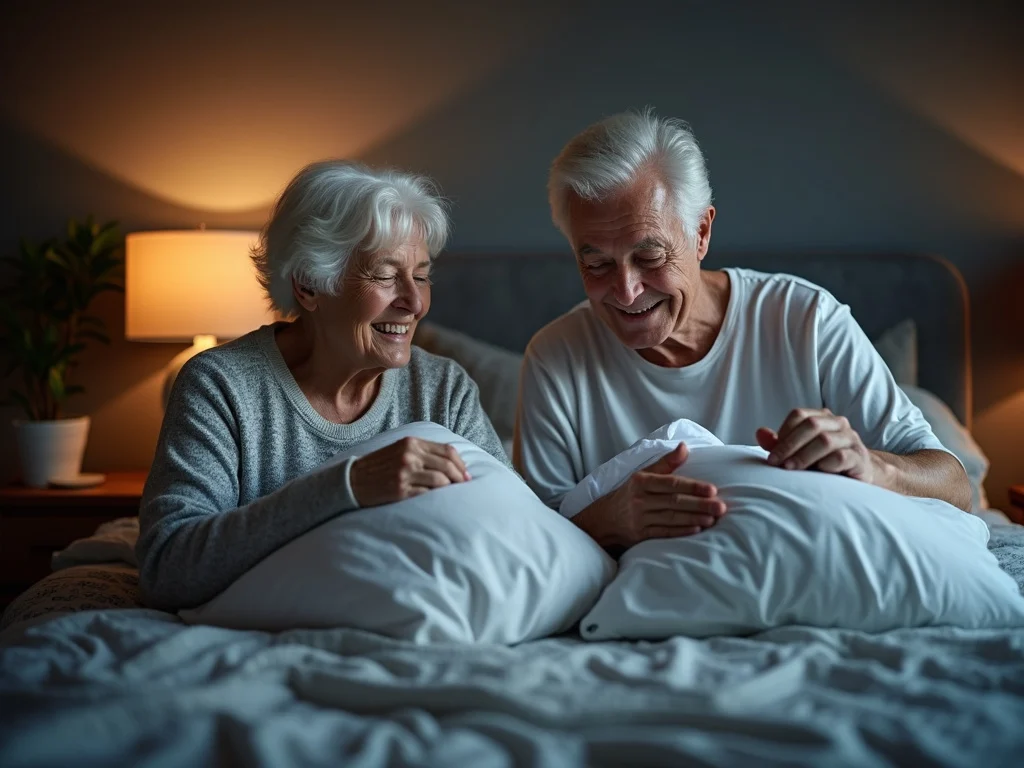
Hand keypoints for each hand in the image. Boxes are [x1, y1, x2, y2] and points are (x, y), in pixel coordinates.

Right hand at [350, 437, 470, 506]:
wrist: (353, 480)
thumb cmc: (380, 466)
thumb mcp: (400, 450)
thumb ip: (423, 452)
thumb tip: (452, 462)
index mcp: (411, 442)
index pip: (447, 451)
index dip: (461, 463)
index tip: (466, 474)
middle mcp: (409, 455)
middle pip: (447, 465)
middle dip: (461, 477)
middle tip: (465, 485)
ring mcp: (405, 473)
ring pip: (440, 480)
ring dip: (450, 488)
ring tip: (453, 493)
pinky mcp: (400, 490)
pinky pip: (427, 493)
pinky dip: (436, 496)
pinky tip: (438, 499)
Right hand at [603, 443, 725, 547]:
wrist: (605, 518)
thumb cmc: (631, 493)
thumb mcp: (643, 474)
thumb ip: (666, 463)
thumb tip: (684, 447)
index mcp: (642, 481)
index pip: (671, 483)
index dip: (692, 486)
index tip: (712, 489)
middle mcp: (640, 499)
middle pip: (674, 502)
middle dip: (699, 504)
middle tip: (721, 507)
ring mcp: (639, 518)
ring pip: (671, 518)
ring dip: (694, 518)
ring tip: (713, 519)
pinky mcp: (640, 535)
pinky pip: (664, 532)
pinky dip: (681, 531)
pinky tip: (696, 530)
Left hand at [756, 408, 873, 481]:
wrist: (858, 475)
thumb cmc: (824, 460)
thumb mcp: (800, 451)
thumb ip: (780, 443)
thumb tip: (759, 433)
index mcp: (822, 417)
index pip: (799, 415)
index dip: (783, 432)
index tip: (773, 452)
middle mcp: (838, 424)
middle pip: (811, 425)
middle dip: (789, 444)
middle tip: (776, 462)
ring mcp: (851, 439)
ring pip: (825, 441)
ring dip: (804, 456)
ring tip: (790, 469)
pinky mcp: (859, 458)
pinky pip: (841, 457)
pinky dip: (826, 464)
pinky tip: (817, 472)